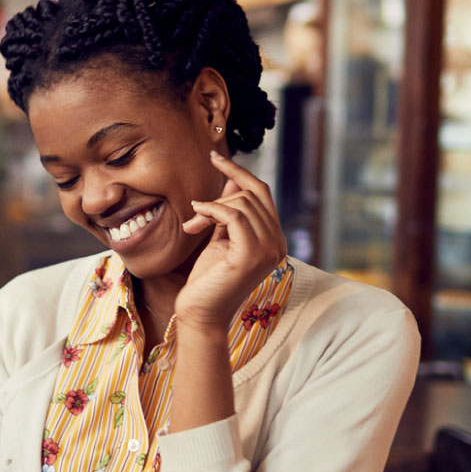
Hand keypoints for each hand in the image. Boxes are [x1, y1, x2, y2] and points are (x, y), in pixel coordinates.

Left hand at [174, 152, 286, 329]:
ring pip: (242, 203)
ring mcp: (269, 250)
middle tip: (195, 212)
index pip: (262, 193)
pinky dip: (211, 212)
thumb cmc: (208, 280)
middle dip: (220, 195)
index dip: (240, 172)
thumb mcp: (220, 237)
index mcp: (273, 238)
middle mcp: (278, 243)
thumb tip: (232, 179)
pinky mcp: (252, 256)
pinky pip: (233, 215)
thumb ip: (229, 211)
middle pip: (252, 194)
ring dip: (211, 208)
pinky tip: (194, 224)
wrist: (200, 313)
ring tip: (192, 226)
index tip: (215, 158)